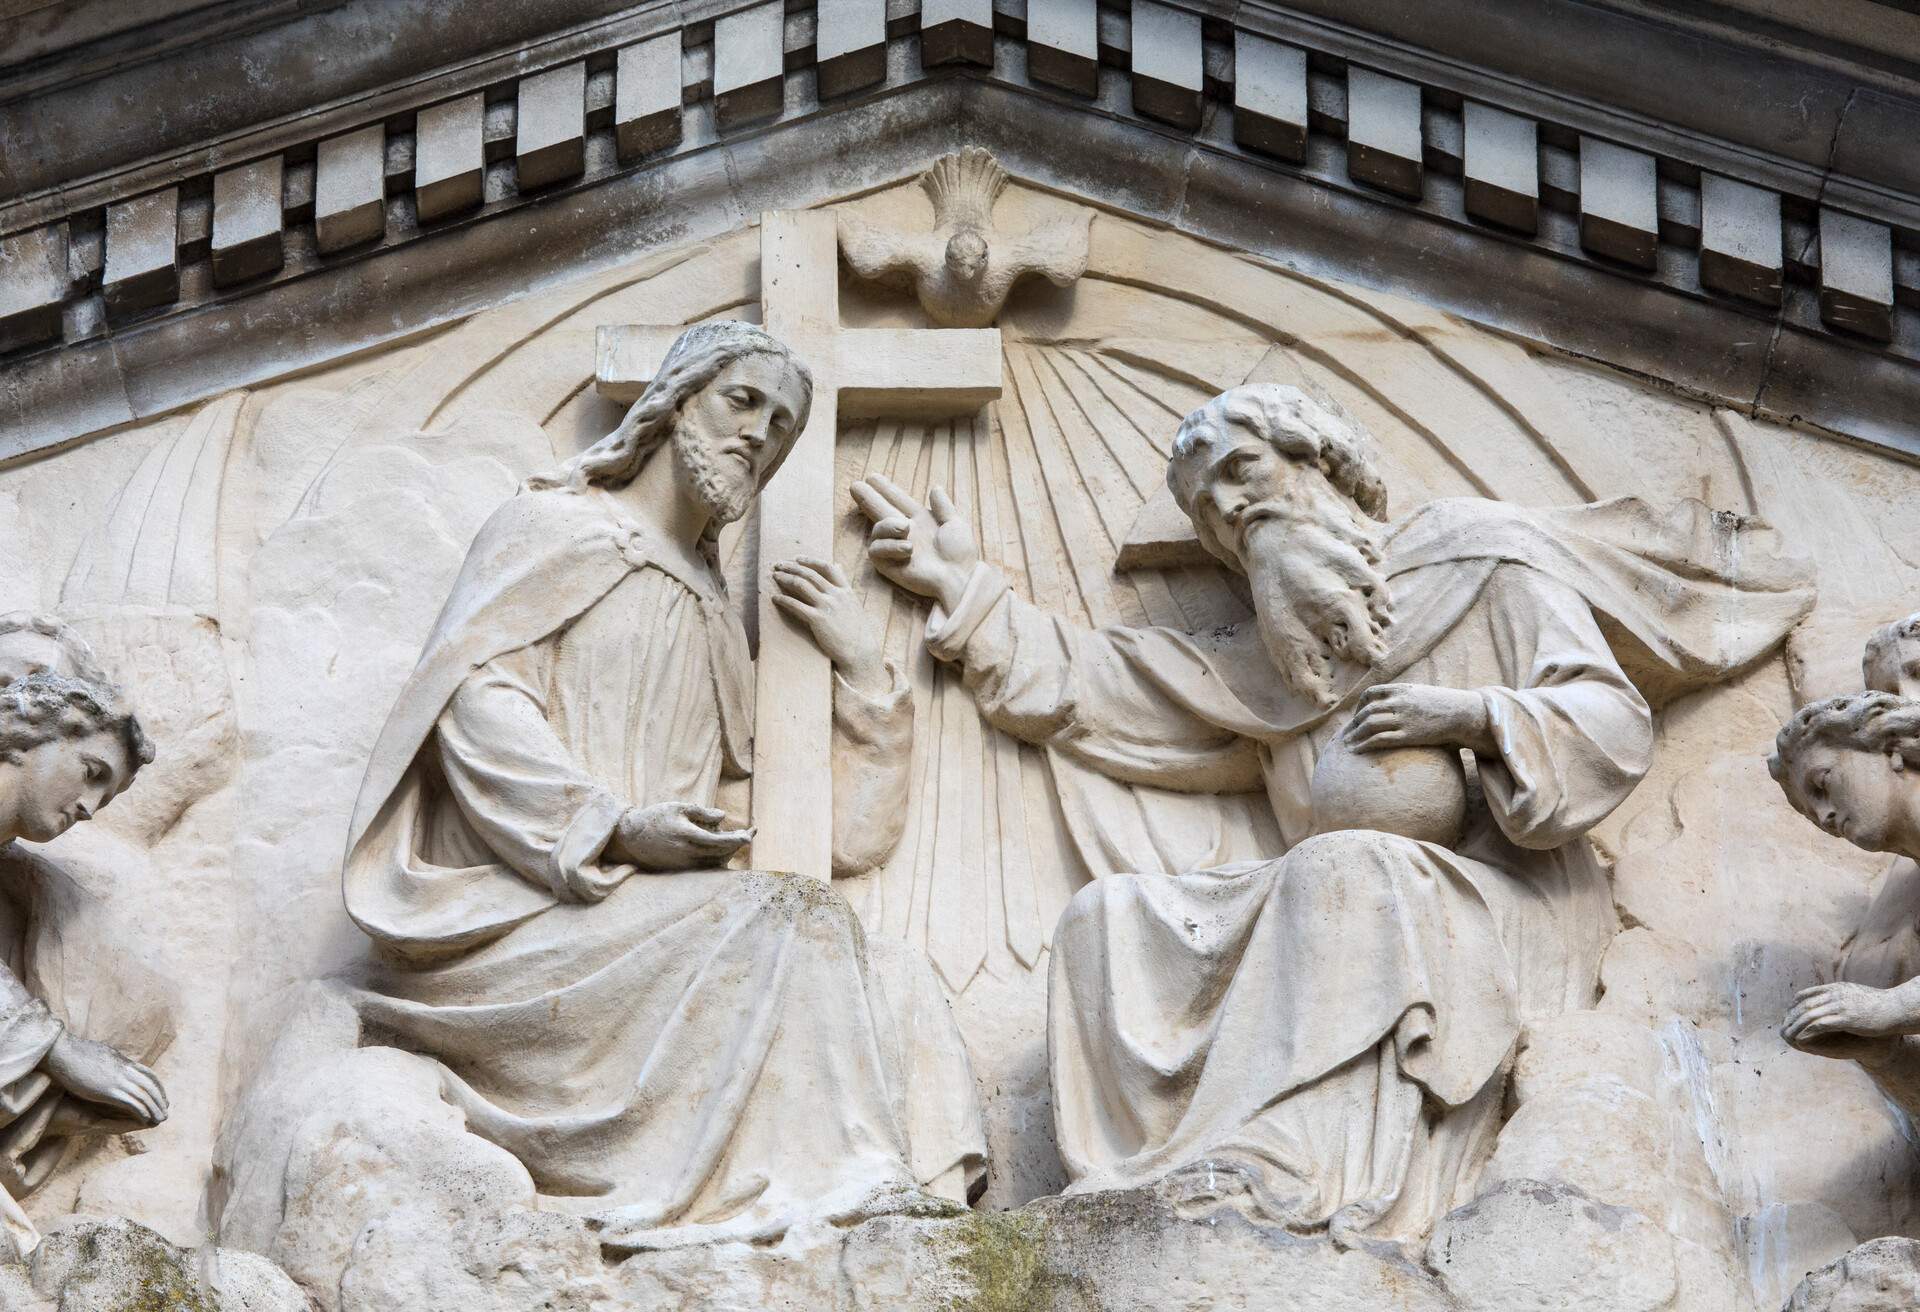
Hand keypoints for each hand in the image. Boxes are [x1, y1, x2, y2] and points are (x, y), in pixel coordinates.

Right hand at [44, 1032, 165, 1126]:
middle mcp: (125, 1070)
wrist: (62, 1051)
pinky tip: (146, 1120)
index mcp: (123, 1062)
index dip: (157, 1087)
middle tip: (165, 1111)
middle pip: (150, 1086)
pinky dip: (142, 1112)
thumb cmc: (75, 1052)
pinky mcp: (109, 1090)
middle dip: (160, 1099)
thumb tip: (114, 1059)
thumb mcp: (101, 1054)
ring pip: (144, 1096)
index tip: (162, 1096)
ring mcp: (118, 1080)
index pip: (148, 1075)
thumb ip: (111, 1060)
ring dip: (154, 1109)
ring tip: (161, 1119)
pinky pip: (132, 1103)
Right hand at [609, 802, 753, 869]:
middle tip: (749, 833)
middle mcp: (687, 853)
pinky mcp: (680, 869)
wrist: (631, 838)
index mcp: (687, 836)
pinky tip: (720, 846)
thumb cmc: (655, 818)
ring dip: (727, 851)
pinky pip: (704, 865)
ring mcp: (683, 864)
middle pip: (719, 853)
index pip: (718, 841)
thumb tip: (723, 817)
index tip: (749, 835)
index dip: (735, 839)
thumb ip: (702, 812)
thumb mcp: (678, 808)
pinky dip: (716, 857)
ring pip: (714, 861)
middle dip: (736, 844)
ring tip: (735, 837)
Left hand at [771, 557, 886, 692]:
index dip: (810, 560)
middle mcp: (836, 595)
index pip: (827, 567)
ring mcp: (826, 606)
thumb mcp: (853, 603)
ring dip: (785, 578)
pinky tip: (775, 598)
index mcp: (845, 591)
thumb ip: (843, 584)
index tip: (797, 558)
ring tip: (775, 576)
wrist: (860, 651)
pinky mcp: (817, 619)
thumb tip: (838, 564)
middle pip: (810, 574)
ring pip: (801, 585)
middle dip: (791, 567)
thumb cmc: (857, 631)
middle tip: (778, 565)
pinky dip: (783, 600)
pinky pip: (796, 605)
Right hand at [850, 474, 978, 611]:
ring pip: (877, 529)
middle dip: (867, 498)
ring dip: (888, 525)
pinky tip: (908, 549)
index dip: (886, 489)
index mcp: (919, 520)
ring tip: (905, 527)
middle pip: (880, 510)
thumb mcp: (956, 525)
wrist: (958, 577)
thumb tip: (935, 487)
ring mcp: (895, 548)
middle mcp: (904, 532)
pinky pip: (877, 551)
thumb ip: (944, 507)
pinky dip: (890, 546)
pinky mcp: (889, 565)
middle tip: (855, 485)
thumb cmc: (960, 554)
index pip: (897, 500)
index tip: (872, 477)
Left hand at [1345, 683, 1492, 755]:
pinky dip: (1365, 744)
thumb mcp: (1421, 693)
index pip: (1371, 693)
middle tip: (1347, 733)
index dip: (1360, 705)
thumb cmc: (1444, 705)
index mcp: (1401, 689)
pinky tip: (1358, 750)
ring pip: (1369, 725)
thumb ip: (1404, 696)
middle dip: (1354, 723)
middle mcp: (1399, 702)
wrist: (1462, 714)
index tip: (1358, 715)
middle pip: (1367, 711)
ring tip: (1348, 744)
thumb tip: (1391, 704)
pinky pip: (1380, 739)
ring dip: (1355, 735)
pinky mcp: (1408, 735)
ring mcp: (1403, 718)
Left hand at [1784, 981, 1919, 1044]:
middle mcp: (1834, 995)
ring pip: (1809, 1015)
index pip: (1806, 994)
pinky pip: (1820, 1025)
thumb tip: (1835, 996)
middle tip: (1782, 1026)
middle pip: (1803, 1005)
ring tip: (1787, 1035)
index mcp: (1836, 989)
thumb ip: (1843, 994)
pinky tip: (1801, 1039)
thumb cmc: (1881, 1003)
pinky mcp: (1846, 1018)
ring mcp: (1840, 1006)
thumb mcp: (1857, 994)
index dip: (1794, 1005)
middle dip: (1791, 1016)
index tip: (1788, 1013)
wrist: (1897, 1007)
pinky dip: (1808, 1031)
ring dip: (1796, 1026)